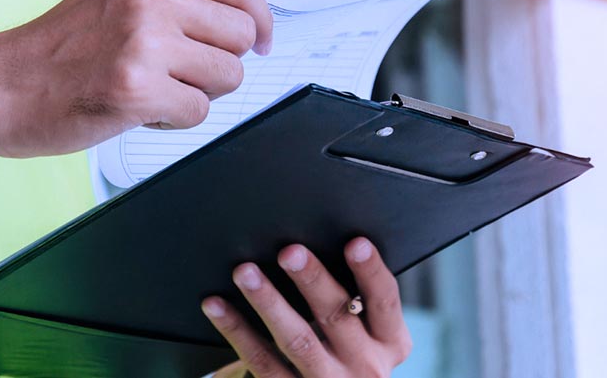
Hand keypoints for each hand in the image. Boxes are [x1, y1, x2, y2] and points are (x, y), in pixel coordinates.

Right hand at [0, 0, 272, 157]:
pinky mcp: (136, 89)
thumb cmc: (57, 52)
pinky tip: (137, 111)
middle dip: (220, 64)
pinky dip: (174, 121)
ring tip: (153, 91)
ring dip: (198, 94)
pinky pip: (198, 113)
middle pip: (240, 34)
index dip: (260, 18)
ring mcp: (143, 42)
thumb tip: (245, 21)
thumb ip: (174, 0)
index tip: (262, 41)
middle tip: (180, 75)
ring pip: (228, 76)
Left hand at [202, 238, 410, 377]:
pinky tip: (216, 305)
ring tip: (244, 272)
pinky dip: (236, 330)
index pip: (384, 301)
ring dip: (269, 302)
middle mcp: (366, 366)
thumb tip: (307, 243)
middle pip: (338, 316)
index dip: (370, 271)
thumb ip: (350, 295)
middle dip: (313, 280)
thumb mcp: (364, 330)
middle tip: (289, 252)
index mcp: (390, 341)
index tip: (355, 242)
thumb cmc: (344, 348)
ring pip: (297, 340)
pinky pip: (261, 360)